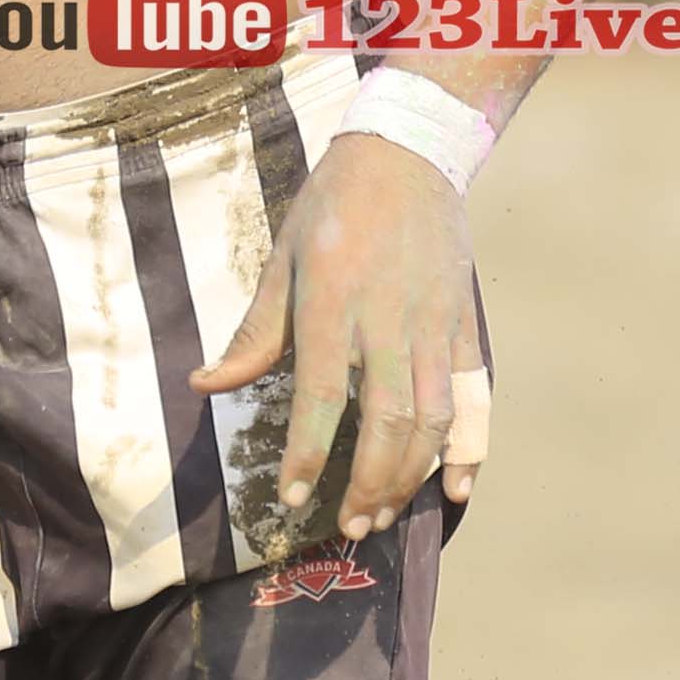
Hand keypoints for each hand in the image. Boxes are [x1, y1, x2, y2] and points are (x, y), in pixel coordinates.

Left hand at [192, 130, 491, 544]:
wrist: (409, 153)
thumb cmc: (332, 206)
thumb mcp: (281, 258)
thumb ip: (254, 332)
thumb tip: (206, 386)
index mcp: (332, 301)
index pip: (322, 397)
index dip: (309, 455)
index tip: (293, 499)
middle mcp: (388, 319)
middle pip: (386, 422)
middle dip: (368, 484)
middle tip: (349, 526)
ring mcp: (433, 324)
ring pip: (432, 419)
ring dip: (411, 475)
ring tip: (384, 513)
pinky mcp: (463, 325)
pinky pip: (474, 396)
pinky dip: (472, 446)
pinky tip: (458, 487)